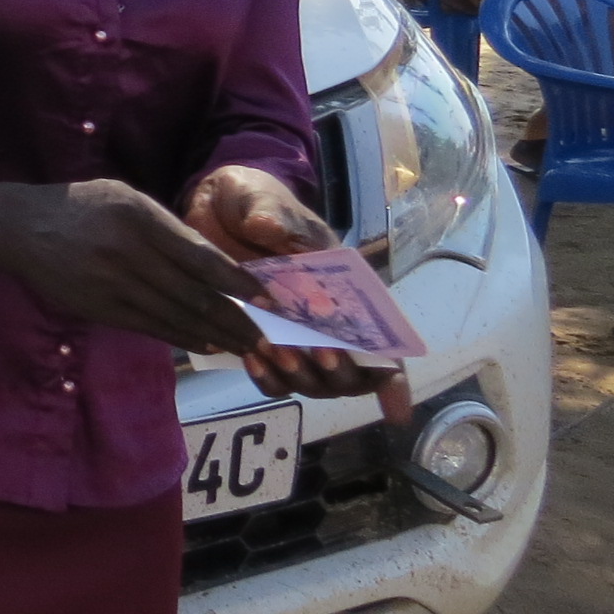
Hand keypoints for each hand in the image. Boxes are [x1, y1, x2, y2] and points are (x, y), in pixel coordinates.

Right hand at [0, 180, 263, 354]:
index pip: (200, 257)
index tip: (268, 298)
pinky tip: (206, 344)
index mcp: (140, 218)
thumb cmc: (84, 206)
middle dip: (236, 320)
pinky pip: (150, 327)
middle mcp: (128, 253)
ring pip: (175, 317)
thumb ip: (167, 227)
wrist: (22, 228)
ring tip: (246, 347)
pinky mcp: (99, 308)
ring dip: (216, 335)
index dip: (237, 282)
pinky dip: (183, 338)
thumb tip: (214, 264)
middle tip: (269, 338)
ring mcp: (112, 284)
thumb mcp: (127, 198)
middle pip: (194, 295)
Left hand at [184, 166, 403, 410]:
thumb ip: (275, 216)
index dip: (393, 379)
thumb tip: (270, 228)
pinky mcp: (260, 339)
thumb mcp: (266, 201)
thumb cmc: (256, 202)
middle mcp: (326, 322)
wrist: (215, 208)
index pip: (382, 341)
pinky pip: (271, 377)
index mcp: (347, 290)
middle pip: (350, 373)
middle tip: (316, 351)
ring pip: (311, 382)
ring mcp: (293, 335)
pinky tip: (249, 355)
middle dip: (341, 371)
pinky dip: (265, 376)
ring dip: (298, 375)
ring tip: (272, 349)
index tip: (397, 413)